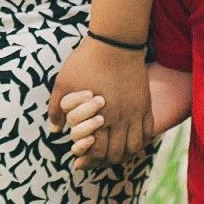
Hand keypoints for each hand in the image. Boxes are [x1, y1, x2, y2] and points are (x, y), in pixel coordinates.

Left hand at [46, 37, 149, 167]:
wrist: (115, 42)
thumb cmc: (86, 60)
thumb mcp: (63, 82)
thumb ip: (56, 108)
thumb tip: (54, 130)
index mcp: (100, 115)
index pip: (98, 151)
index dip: (88, 159)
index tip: (79, 161)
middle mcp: (121, 118)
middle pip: (117, 154)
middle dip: (104, 161)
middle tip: (93, 160)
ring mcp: (136, 112)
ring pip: (135, 147)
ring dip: (123, 155)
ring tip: (112, 154)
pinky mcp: (145, 104)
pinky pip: (148, 133)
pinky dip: (140, 143)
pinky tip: (129, 143)